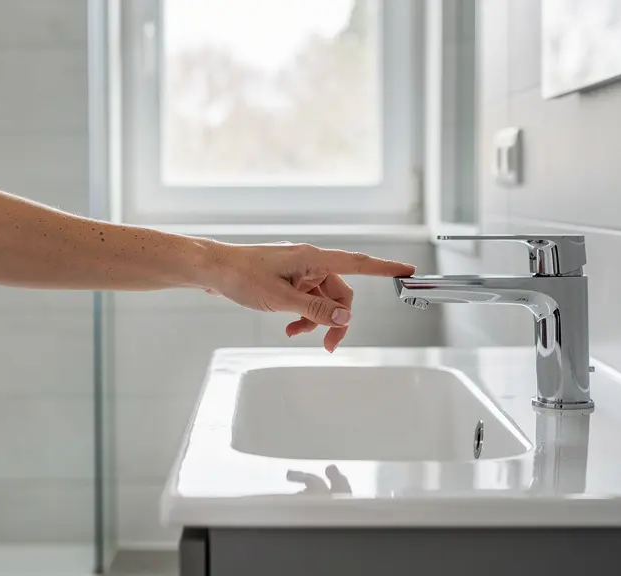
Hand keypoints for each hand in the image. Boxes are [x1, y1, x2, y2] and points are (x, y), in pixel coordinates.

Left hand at [203, 242, 415, 351]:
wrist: (212, 270)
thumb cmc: (241, 276)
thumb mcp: (280, 298)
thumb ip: (314, 309)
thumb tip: (345, 316)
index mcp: (312, 258)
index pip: (358, 263)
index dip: (385, 268)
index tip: (408, 270)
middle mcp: (310, 262)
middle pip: (340, 293)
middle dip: (336, 319)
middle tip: (328, 345)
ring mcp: (299, 270)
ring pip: (323, 300)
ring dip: (315, 320)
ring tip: (294, 333)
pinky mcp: (288, 279)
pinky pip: (307, 299)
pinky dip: (302, 315)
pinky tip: (288, 327)